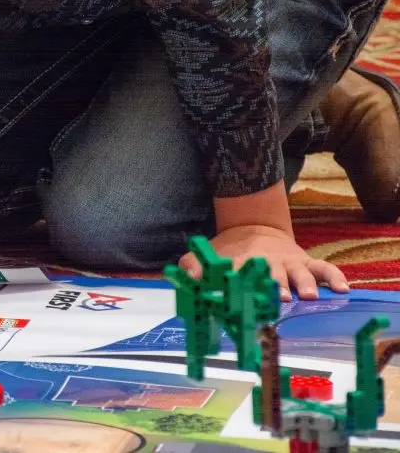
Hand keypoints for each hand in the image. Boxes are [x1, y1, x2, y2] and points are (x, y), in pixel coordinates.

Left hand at [178, 225, 348, 300]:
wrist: (254, 228)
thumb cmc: (230, 253)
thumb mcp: (209, 256)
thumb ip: (192, 265)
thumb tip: (182, 275)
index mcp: (244, 264)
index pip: (243, 275)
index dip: (243, 285)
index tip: (243, 294)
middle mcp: (268, 264)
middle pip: (274, 276)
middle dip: (276, 287)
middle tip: (280, 297)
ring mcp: (289, 263)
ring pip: (300, 273)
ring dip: (304, 283)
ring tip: (309, 295)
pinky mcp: (306, 261)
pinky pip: (323, 268)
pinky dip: (334, 277)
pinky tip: (342, 289)